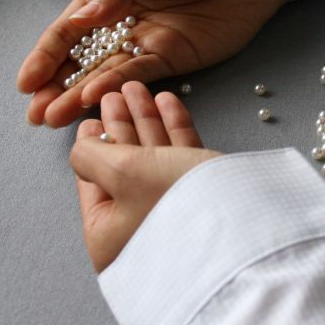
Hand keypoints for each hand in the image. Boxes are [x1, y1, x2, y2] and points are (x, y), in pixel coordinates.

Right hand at [17, 0, 298, 126]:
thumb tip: (83, 16)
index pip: (69, 28)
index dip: (45, 55)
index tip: (26, 81)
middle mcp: (119, 22)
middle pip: (79, 60)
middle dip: (54, 86)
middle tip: (34, 113)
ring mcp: (143, 44)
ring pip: (102, 75)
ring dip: (76, 97)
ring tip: (52, 119)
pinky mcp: (170, 61)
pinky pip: (137, 78)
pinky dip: (114, 91)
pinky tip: (92, 102)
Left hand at [71, 82, 220, 272]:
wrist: (243, 224)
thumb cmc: (171, 203)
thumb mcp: (119, 173)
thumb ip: (90, 155)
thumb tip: (82, 147)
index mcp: (110, 236)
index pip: (92, 184)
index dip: (91, 146)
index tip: (91, 118)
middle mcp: (139, 229)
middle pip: (123, 168)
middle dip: (121, 126)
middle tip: (115, 94)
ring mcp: (173, 215)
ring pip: (154, 159)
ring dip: (146, 120)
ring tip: (139, 88)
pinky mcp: (204, 198)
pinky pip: (182, 158)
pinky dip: (174, 128)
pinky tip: (168, 101)